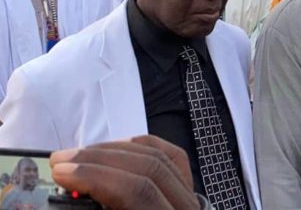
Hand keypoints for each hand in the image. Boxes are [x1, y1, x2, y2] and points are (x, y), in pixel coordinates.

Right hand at [50, 135, 199, 209]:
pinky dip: (141, 147)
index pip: (137, 191)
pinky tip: (115, 148)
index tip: (63, 173)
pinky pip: (171, 156)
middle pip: (146, 169)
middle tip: (62, 161)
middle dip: (98, 160)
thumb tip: (74, 197)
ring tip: (79, 155)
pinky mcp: (189, 190)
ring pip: (157, 158)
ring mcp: (191, 199)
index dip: (96, 177)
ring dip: (113, 151)